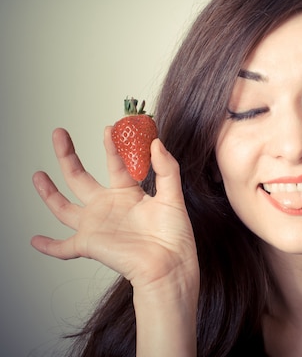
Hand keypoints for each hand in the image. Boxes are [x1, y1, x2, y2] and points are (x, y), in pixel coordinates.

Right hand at [31, 127, 198, 291]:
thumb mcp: (173, 196)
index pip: (116, 164)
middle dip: (67, 155)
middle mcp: (109, 207)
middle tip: (59, 133)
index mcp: (129, 194)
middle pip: (80, 177)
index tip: (111, 127)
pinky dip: (48, 246)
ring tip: (37, 174)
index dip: (113, 145)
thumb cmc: (175, 236)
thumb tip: (156, 142)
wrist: (170, 265)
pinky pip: (63, 247)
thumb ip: (167, 169)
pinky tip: (35, 240)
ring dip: (48, 192)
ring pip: (64, 207)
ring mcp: (96, 226)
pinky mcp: (89, 244)